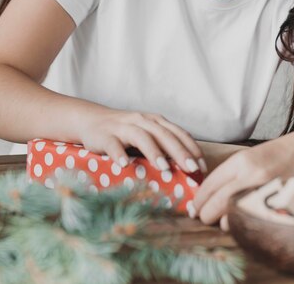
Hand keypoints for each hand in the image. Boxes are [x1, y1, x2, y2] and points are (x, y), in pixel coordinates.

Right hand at [77, 107, 206, 173]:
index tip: (202, 167)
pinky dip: (119, 154)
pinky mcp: (105, 135)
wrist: (91, 120)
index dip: (191, 148)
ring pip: (141, 136)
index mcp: (155, 121)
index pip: (178, 133)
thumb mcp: (146, 136)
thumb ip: (163, 148)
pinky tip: (125, 165)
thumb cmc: (125, 134)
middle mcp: (142, 121)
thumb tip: (187, 172)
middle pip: (164, 134)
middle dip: (179, 152)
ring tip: (164, 168)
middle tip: (191, 169)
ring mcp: (123, 126)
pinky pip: (113, 144)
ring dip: (154, 152)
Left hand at [193, 137, 293, 227]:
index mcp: (240, 161)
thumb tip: (211, 195)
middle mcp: (250, 175)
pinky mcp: (278, 204)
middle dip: (206, 214)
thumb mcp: (252, 156)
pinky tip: (243, 223)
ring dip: (224, 222)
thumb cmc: (281, 153)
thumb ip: (233, 174)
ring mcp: (265, 190)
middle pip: (216, 204)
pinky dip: (244, 224)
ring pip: (232, 215)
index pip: (210, 186)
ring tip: (221, 221)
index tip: (194, 208)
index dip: (199, 200)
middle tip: (203, 218)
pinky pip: (254, 220)